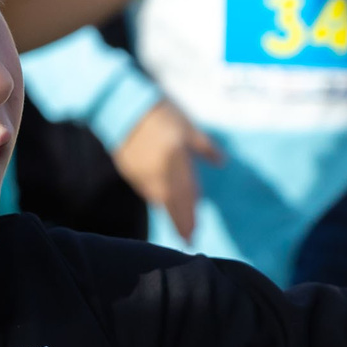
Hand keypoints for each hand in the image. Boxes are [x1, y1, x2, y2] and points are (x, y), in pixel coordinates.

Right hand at [111, 102, 222, 241]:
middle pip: (172, 203)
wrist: (124, 108)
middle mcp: (160, 171)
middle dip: (180, 222)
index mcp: (177, 159)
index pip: (187, 194)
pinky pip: (146, 190)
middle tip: (187, 239)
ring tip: (180, 223)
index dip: (190, 215)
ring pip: (158, 198)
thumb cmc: (161, 113)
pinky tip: (162, 201)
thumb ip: (204, 146)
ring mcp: (143, 173)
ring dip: (169, 211)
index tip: (195, 232)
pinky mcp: (130, 172)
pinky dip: (156, 198)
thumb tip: (222, 161)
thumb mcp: (187, 127)